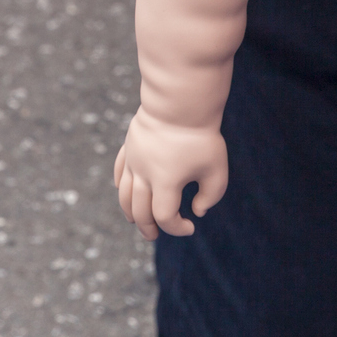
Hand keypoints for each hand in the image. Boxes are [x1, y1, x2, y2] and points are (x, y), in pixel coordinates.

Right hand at [113, 109, 228, 239]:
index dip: (176, 227)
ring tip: (139, 223)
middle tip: (156, 235)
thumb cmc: (201, 136)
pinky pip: (119, 172)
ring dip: (130, 213)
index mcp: (165, 182)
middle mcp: (144, 174)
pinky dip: (121, 187)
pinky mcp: (129, 147)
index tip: (191, 226)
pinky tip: (128, 194)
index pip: (164, 217)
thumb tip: (197, 211)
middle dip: (149, 228)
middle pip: (139, 211)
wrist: (181, 100)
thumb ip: (211, 196)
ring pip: (124, 195)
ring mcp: (133, 160)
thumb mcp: (217, 169)